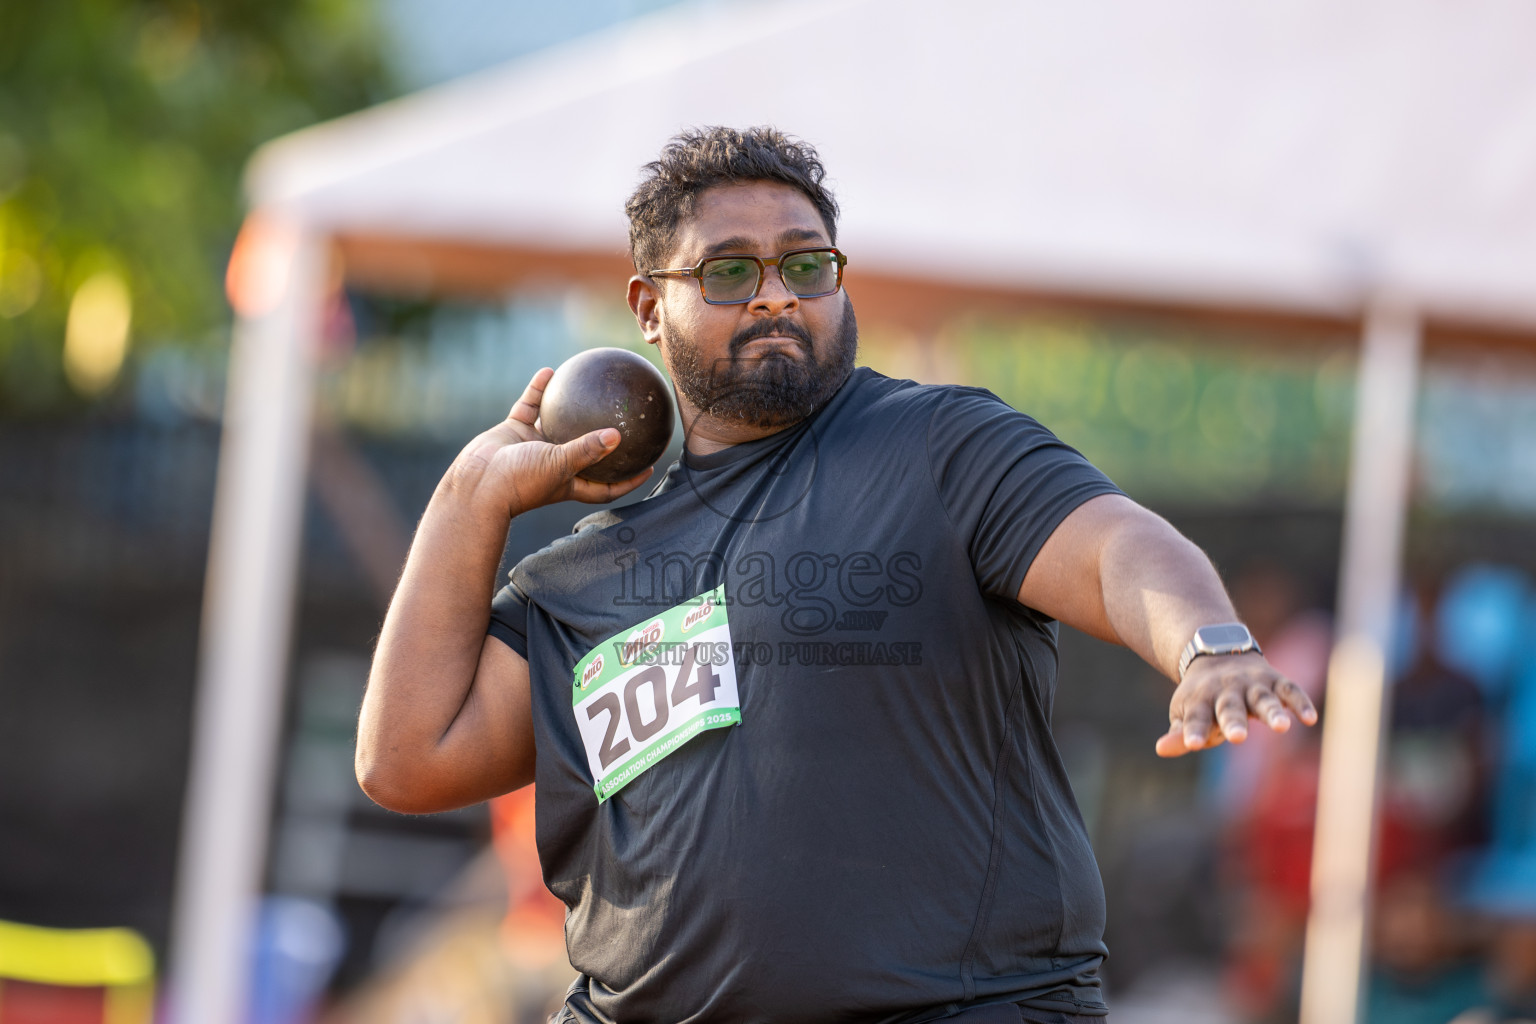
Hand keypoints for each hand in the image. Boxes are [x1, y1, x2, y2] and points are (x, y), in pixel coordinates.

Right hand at [451, 367, 654, 516]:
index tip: (649, 468)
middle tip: (624, 416)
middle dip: (601, 437)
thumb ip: (587, 449)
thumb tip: (618, 436)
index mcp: (568, 482)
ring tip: (588, 383)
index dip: (627, 480)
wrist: (476, 484)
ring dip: (569, 405)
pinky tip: (550, 371)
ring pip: (556, 422)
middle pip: (584, 450)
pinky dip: (539, 390)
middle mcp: (554, 464)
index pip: (604, 486)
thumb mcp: (560, 465)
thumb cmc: (520, 482)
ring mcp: (533, 447)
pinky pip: (530, 405)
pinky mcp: (513, 431)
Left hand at [1155, 651, 1317, 756]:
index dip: (1193, 731)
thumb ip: (1179, 734)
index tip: (1192, 743)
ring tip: (1282, 727)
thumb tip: (1160, 749)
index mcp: (1200, 700)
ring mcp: (1252, 684)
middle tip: (1237, 737)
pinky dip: (1300, 702)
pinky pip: (1290, 690)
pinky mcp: (1275, 681)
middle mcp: (1226, 691)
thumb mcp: (1185, 713)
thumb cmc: (1202, 699)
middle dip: (1233, 722)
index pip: (1196, 718)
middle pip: (1229, 707)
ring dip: (1272, 711)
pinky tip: (1310, 719)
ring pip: (1262, 698)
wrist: (1217, 654)